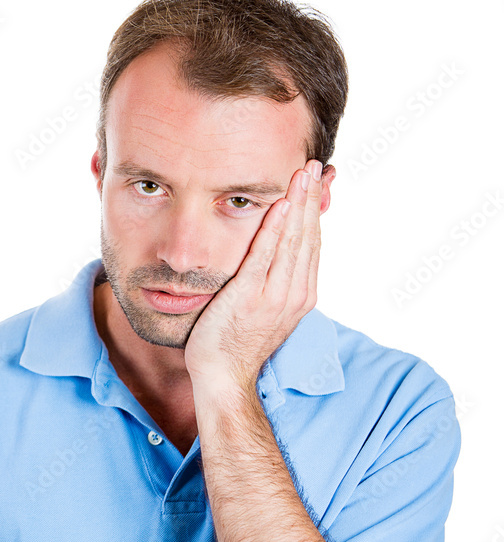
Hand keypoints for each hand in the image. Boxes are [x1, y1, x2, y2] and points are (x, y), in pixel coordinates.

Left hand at [183, 159, 330, 391]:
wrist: (224, 376)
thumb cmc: (235, 342)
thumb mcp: (264, 307)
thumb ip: (273, 280)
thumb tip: (274, 255)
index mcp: (300, 294)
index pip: (312, 243)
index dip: (315, 210)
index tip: (316, 182)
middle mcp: (295, 293)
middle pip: (309, 236)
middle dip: (312, 198)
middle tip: (314, 165)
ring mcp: (276, 295)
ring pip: (293, 240)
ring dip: (299, 204)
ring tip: (302, 173)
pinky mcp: (251, 296)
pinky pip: (266, 256)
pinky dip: (275, 229)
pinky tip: (280, 205)